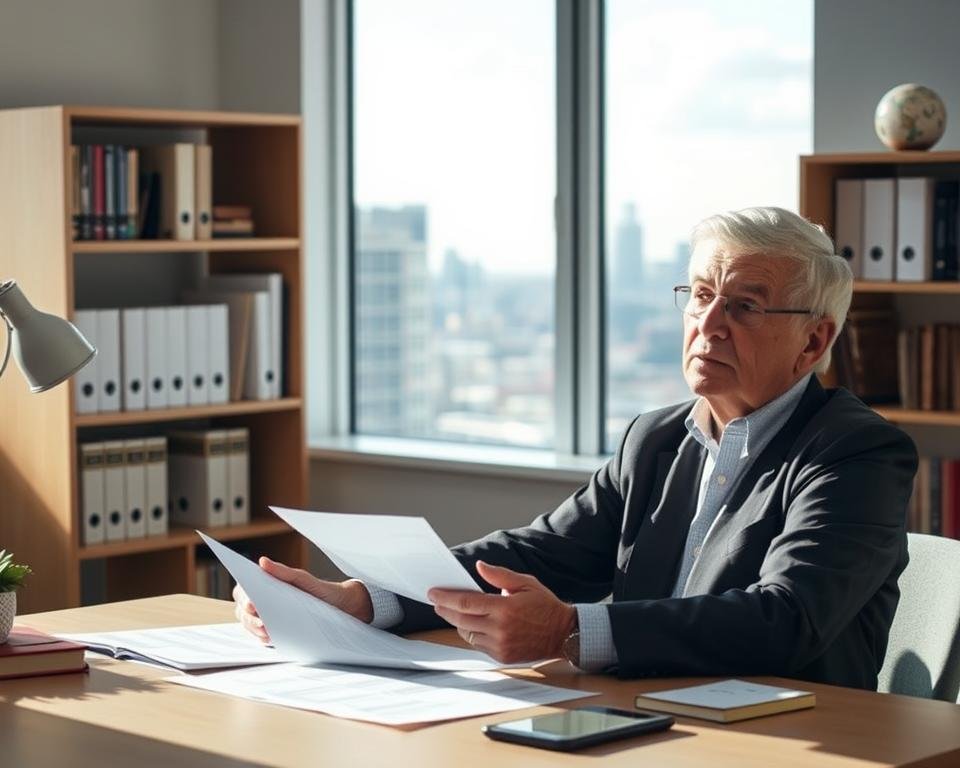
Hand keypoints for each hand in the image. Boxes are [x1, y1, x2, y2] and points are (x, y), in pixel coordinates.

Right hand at [232, 557, 374, 642]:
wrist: (342, 607)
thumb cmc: (321, 590)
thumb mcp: (304, 579)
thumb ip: (283, 572)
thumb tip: (262, 561)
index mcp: (267, 585)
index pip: (243, 590)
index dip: (243, 597)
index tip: (252, 604)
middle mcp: (264, 602)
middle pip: (243, 611)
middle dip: (248, 618)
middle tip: (261, 623)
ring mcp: (270, 618)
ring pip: (250, 625)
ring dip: (254, 630)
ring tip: (266, 631)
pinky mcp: (278, 632)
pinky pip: (263, 638)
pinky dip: (263, 639)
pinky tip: (271, 639)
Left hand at [428, 561, 576, 663]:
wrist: (563, 634)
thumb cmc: (545, 606)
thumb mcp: (525, 583)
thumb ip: (499, 575)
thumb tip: (479, 566)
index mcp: (504, 608)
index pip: (466, 603)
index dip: (445, 598)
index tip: (433, 593)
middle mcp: (500, 629)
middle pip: (461, 619)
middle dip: (445, 610)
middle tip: (437, 602)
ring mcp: (500, 645)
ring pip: (467, 634)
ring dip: (459, 622)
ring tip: (456, 612)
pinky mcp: (501, 656)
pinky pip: (477, 645)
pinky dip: (472, 634)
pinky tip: (474, 624)